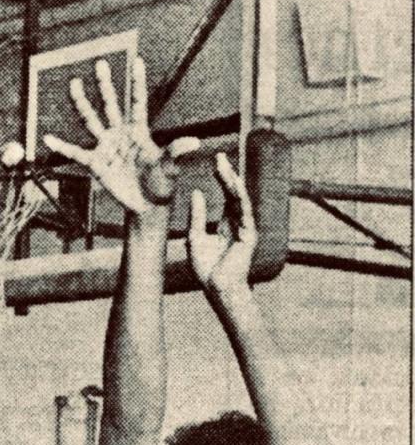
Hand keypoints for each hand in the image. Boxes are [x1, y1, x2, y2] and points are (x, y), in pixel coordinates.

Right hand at [43, 56, 196, 213]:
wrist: (147, 205)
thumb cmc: (162, 184)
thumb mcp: (169, 168)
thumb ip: (176, 152)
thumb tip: (194, 143)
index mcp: (140, 132)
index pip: (138, 102)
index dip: (137, 83)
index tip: (137, 60)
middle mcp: (121, 134)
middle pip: (112, 104)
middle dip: (106, 85)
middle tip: (101, 63)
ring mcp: (106, 147)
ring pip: (92, 120)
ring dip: (83, 103)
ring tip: (75, 84)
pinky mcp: (96, 163)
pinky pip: (76, 153)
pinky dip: (62, 147)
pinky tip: (48, 139)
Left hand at [187, 153, 256, 296]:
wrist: (216, 288)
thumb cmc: (206, 268)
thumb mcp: (195, 237)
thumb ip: (197, 216)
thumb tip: (197, 192)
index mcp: (227, 223)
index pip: (226, 194)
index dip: (221, 178)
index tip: (215, 160)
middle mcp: (239, 222)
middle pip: (234, 193)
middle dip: (227, 174)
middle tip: (219, 156)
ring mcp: (245, 228)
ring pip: (240, 200)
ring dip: (233, 182)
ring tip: (225, 167)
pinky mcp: (249, 235)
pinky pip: (245, 213)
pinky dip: (240, 199)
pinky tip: (235, 185)